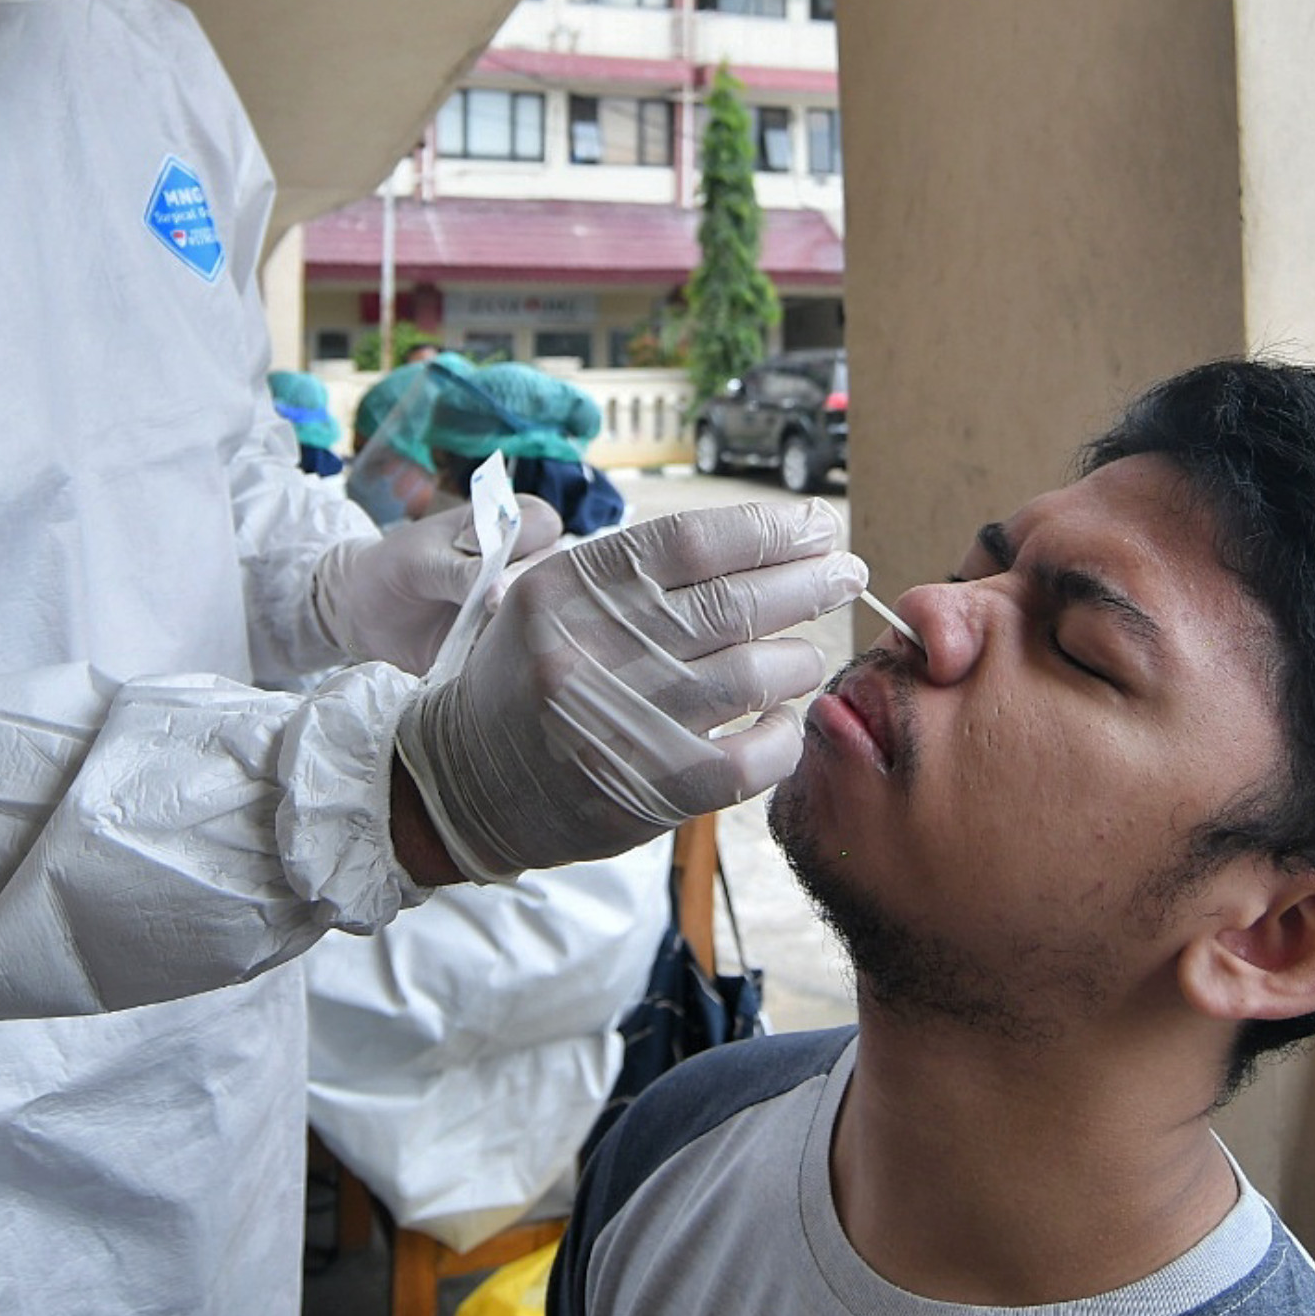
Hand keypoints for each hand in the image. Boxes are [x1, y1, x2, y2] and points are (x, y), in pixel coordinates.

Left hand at [314, 495, 560, 674]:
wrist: (366, 613)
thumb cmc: (396, 567)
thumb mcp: (422, 561)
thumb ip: (461, 573)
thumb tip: (498, 594)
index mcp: (505, 524)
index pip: (542, 523)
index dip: (524, 540)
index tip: (483, 557)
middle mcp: (522, 563)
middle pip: (551, 571)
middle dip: (522, 587)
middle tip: (489, 603)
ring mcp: (517, 604)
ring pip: (544, 613)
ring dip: (518, 624)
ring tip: (480, 631)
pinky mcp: (506, 641)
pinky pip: (520, 649)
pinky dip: (506, 656)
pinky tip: (481, 657)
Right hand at [395, 500, 864, 882]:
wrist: (468, 781)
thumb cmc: (531, 675)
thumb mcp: (555, 597)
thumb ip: (638, 572)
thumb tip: (762, 542)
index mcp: (567, 587)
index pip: (692, 541)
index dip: (770, 529)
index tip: (818, 524)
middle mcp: (590, 650)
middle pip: (733, 602)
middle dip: (808, 581)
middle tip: (846, 571)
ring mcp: (619, 724)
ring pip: (752, 674)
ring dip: (797, 657)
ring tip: (805, 651)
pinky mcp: (646, 791)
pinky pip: (750, 758)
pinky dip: (782, 733)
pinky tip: (784, 716)